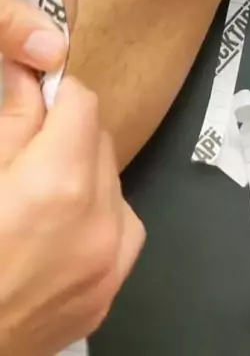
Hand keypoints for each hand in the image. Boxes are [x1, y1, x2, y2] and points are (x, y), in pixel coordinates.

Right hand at [0, 70, 145, 355]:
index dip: (57, 93)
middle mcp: (99, 220)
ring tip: (40, 198)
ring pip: (114, 182)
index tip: (38, 98)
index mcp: (59, 184)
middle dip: (68, 135)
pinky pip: (122, 226)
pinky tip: (62, 228)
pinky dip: (100, 216)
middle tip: (29, 154)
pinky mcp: (109, 291)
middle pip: (100, 140)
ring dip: (85, 175)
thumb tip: (29, 72)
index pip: (84, 102)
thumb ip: (13, 120)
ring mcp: (110, 261)